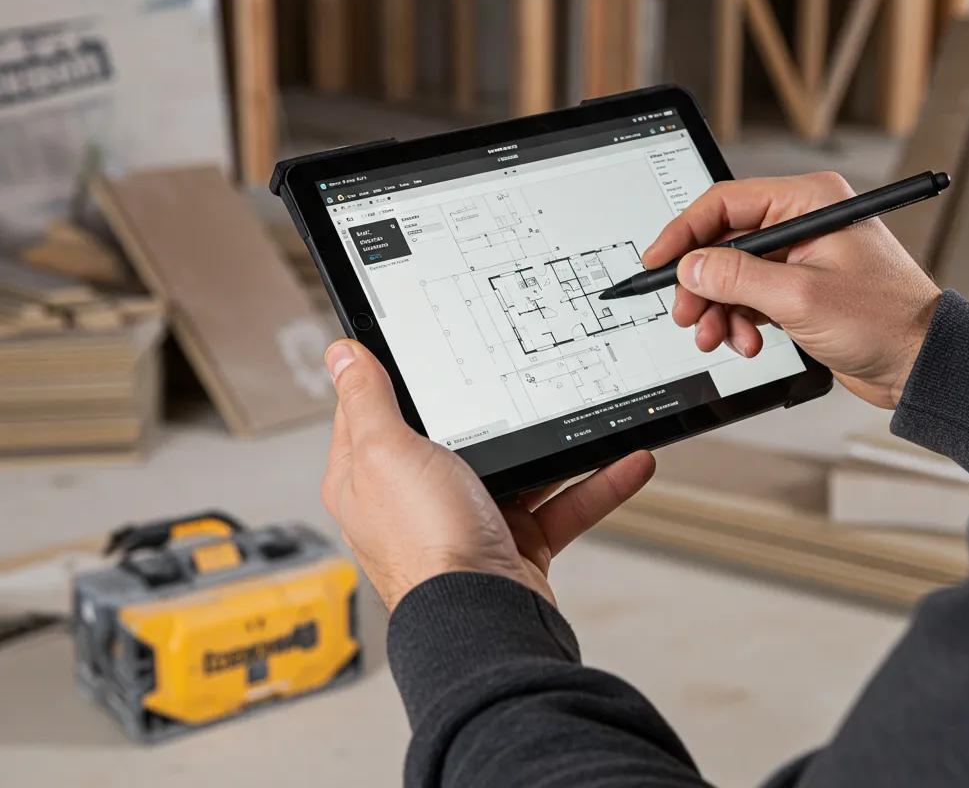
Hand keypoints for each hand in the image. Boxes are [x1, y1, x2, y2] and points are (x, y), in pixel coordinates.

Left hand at [320, 340, 655, 610]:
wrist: (485, 621)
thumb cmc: (426, 546)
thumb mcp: (387, 451)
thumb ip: (367, 400)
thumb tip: (342, 355)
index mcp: (371, 475)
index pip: (377, 411)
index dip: (397, 377)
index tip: (425, 347)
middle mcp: (416, 498)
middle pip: (458, 434)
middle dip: (495, 409)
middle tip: (520, 374)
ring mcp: (468, 521)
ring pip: (519, 469)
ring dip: (559, 448)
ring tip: (588, 416)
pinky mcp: (514, 544)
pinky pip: (560, 506)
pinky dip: (594, 485)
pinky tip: (624, 462)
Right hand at [643, 171, 940, 408]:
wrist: (920, 364)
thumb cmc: (885, 321)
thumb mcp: (800, 298)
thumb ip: (737, 278)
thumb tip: (691, 266)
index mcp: (808, 202)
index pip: (725, 203)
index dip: (684, 232)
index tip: (658, 260)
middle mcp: (801, 222)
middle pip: (722, 243)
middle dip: (701, 284)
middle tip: (686, 314)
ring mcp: (798, 256)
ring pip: (730, 274)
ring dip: (718, 310)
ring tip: (717, 337)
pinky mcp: (797, 287)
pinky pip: (747, 296)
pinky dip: (738, 321)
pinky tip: (746, 341)